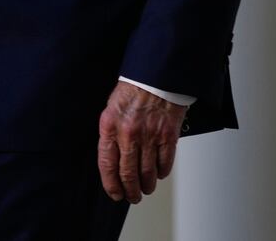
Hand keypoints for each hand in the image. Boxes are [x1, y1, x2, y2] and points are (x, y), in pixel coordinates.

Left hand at [97, 80, 186, 202]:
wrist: (154, 78)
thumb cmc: (131, 93)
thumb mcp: (110, 110)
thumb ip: (110, 135)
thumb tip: (112, 162)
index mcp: (109, 126)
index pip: (107, 164)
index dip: (110, 183)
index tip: (114, 193)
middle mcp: (128, 133)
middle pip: (128, 173)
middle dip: (130, 190)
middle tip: (132, 197)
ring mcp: (150, 136)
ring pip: (147, 172)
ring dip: (146, 186)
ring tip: (145, 189)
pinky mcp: (168, 136)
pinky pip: (165, 163)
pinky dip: (161, 173)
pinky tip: (158, 174)